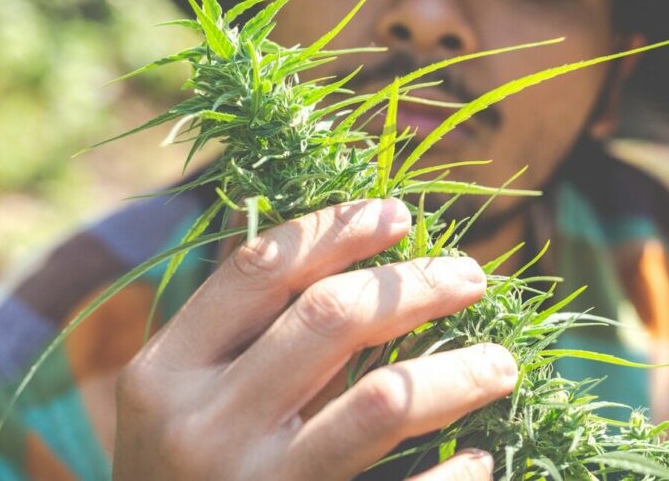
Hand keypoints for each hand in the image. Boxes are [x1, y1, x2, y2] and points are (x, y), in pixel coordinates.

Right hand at [112, 198, 516, 479]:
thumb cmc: (179, 476)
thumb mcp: (177, 399)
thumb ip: (234, 330)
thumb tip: (329, 238)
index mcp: (166, 373)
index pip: (261, 270)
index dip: (337, 230)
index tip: (398, 214)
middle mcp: (203, 426)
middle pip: (331, 318)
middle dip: (416, 285)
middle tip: (472, 274)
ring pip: (383, 401)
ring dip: (458, 372)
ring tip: (502, 363)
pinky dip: (453, 474)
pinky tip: (477, 458)